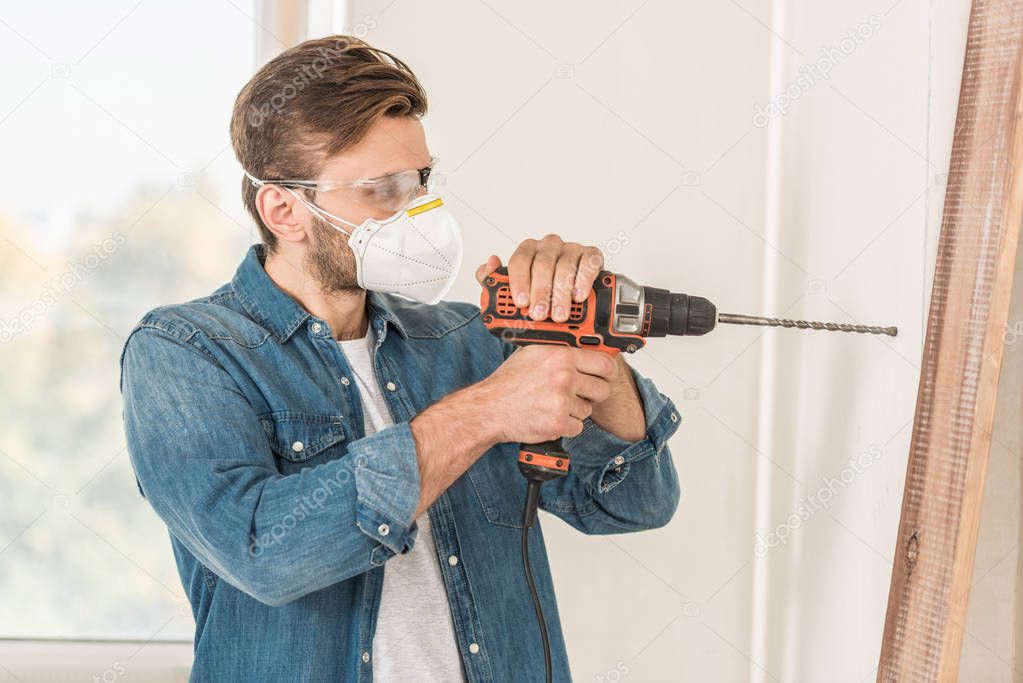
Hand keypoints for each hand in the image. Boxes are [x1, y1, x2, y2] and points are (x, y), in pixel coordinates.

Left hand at [474, 235, 604, 322]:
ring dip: (561, 294)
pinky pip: (589, 263)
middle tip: (540, 314)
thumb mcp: (513, 290)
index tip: (521, 302)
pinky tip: (579, 296)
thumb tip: (490, 264)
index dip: (519, 281)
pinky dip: (584, 280)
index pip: (520, 260)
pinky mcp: (591, 255)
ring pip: (565, 266)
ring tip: (559, 315)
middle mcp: (549, 246)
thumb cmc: (538, 292)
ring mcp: (571, 249)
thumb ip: (494, 279)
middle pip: (543, 264)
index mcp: (528, 250)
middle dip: (541, 292)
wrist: (566, 300)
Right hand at [477, 345, 616, 442]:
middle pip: (602, 389)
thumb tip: (585, 346)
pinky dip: (565, 426)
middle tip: (579, 395)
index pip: (605, 363)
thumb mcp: (533, 354)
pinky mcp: (558, 423)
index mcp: (561, 356)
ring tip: (552, 405)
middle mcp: (564, 376)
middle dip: (593, 394)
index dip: (608, 372)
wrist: (489, 408)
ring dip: (574, 411)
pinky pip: (577, 427)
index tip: (607, 376)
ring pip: (587, 410)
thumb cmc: (508, 382)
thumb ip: (559, 351)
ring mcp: (562, 401)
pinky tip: (549, 417)